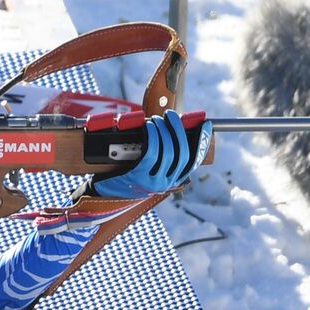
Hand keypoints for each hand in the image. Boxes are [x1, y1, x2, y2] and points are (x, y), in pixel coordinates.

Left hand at [91, 109, 211, 198]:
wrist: (103, 194)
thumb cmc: (125, 176)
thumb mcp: (148, 170)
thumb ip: (161, 157)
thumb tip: (170, 128)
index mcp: (172, 181)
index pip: (193, 161)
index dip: (202, 142)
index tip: (206, 125)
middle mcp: (166, 183)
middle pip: (182, 153)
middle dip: (178, 130)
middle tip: (171, 115)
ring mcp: (153, 182)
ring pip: (168, 152)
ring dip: (163, 131)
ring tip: (156, 120)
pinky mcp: (139, 177)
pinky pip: (151, 153)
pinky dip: (152, 137)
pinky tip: (148, 127)